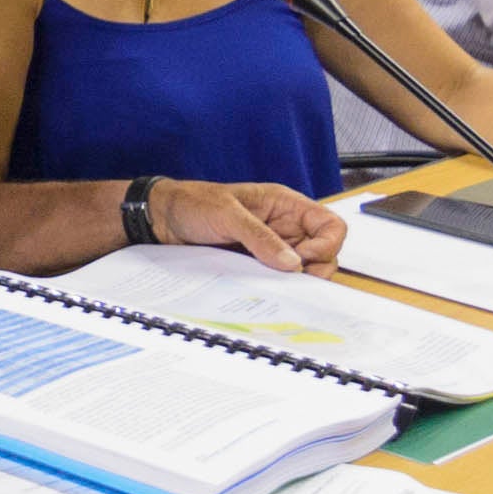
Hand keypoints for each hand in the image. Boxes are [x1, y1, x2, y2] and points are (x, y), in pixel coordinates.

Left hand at [151, 180, 343, 275]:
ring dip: (296, 280)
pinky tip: (264, 290)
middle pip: (324, 252)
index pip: (330, 225)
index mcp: (286, 205)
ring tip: (277, 285)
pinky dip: (278, 286)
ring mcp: (272, 247)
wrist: (162, 219)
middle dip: (316, 268)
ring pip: (303, 269)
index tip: (302, 259)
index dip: (326, 245)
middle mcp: (285, 226)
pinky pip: (278, 278)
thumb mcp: (228, 215)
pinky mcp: (257, 264)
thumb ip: (261, 237)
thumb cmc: (193, 203)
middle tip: (292, 280)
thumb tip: (293, 263)